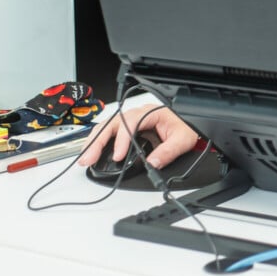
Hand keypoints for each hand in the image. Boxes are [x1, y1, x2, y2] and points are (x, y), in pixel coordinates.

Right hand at [77, 105, 198, 169]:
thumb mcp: (183, 140)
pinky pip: (109, 132)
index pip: (130, 123)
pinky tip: (92, 152)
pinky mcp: (128, 129)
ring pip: (107, 126)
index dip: (122, 140)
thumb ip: (168, 151)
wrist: (191, 124)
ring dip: (94, 142)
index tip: (117, 156)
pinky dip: (98, 142)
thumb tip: (152, 163)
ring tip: (85, 158)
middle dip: (98, 141)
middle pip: (112, 123)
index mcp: (152, 112)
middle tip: (89, 158)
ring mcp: (132, 120)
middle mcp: (139, 114)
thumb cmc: (188, 127)